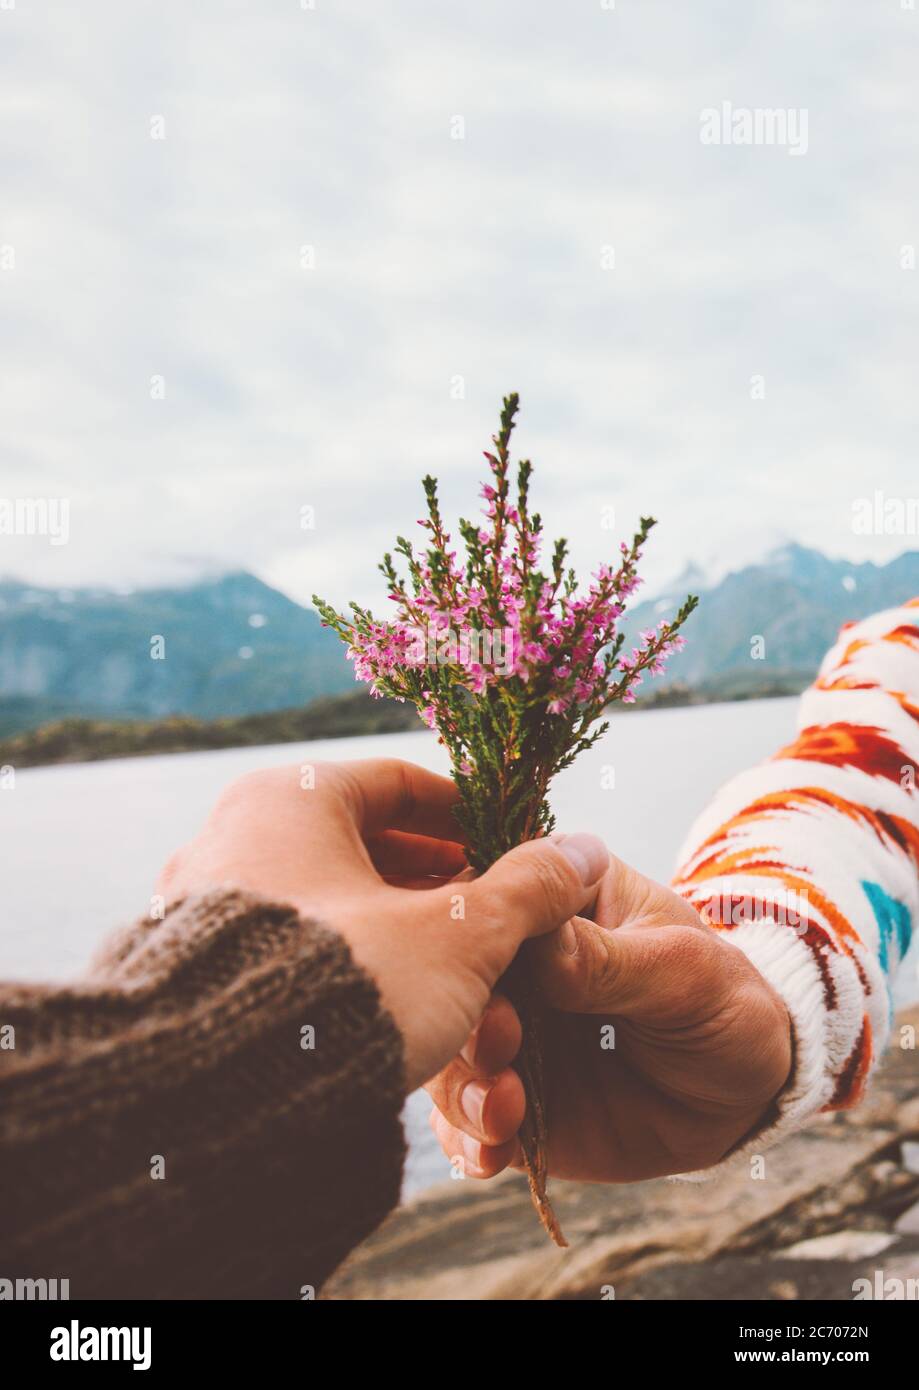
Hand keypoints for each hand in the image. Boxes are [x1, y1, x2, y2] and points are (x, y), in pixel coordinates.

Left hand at [155, 758, 609, 1090]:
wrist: (227, 1095)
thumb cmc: (352, 987)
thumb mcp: (458, 936)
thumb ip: (525, 891)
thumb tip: (583, 853)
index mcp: (289, 796)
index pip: (397, 785)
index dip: (469, 818)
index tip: (514, 851)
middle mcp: (232, 834)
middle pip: (362, 845)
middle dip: (437, 885)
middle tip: (493, 920)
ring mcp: (201, 903)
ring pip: (328, 902)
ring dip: (399, 930)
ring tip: (456, 971)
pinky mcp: (190, 968)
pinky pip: (288, 947)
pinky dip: (347, 963)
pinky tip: (391, 1004)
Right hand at [427, 854, 792, 1179]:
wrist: (741, 1093)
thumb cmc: (719, 1002)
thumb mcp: (682, 971)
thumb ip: (608, 959)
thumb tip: (542, 944)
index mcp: (552, 898)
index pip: (490, 894)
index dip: (476, 930)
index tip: (490, 970)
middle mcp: (511, 960)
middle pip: (451, 977)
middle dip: (462, 1015)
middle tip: (500, 1044)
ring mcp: (502, 1030)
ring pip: (445, 1049)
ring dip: (460, 1083)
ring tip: (504, 1110)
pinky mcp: (502, 1096)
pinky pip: (462, 1117)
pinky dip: (467, 1138)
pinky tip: (492, 1155)